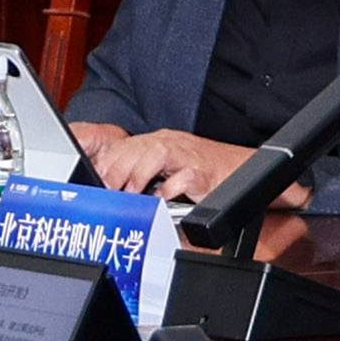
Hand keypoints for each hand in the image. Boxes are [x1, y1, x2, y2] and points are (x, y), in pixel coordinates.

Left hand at [80, 127, 255, 206]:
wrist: (242, 168)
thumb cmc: (205, 171)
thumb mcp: (169, 168)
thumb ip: (145, 173)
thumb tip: (115, 190)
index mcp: (160, 142)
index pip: (126, 145)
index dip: (108, 161)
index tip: (96, 180)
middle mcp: (172, 144)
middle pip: (137, 146)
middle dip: (118, 167)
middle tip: (108, 188)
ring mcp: (189, 156)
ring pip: (157, 152)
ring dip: (139, 173)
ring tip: (131, 192)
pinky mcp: (204, 172)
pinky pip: (184, 176)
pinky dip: (171, 188)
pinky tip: (162, 198)